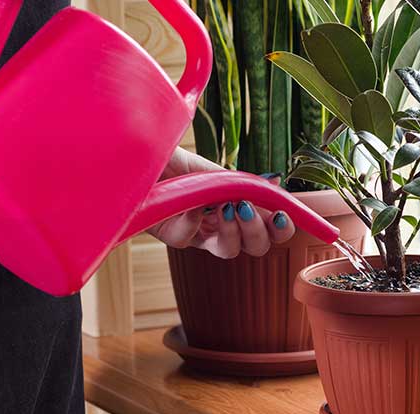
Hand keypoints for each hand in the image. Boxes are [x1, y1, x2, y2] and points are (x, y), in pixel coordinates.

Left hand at [146, 147, 295, 257]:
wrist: (136, 157)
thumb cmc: (173, 163)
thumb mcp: (212, 170)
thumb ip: (241, 182)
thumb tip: (277, 182)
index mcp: (236, 210)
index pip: (268, 230)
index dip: (280, 229)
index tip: (282, 215)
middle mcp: (219, 227)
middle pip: (256, 247)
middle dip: (259, 232)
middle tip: (248, 210)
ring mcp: (196, 234)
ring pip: (228, 250)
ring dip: (233, 231)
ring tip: (226, 207)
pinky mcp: (170, 234)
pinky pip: (186, 239)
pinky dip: (191, 221)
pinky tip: (190, 203)